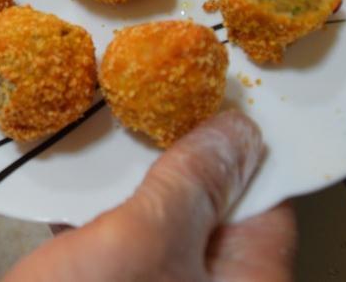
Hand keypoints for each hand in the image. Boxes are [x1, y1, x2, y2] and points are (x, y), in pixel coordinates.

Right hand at [5, 111, 295, 281]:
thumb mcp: (139, 242)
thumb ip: (190, 184)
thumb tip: (235, 131)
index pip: (268, 201)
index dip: (239, 145)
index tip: (207, 97)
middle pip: (216, 212)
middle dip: (177, 160)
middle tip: (146, 110)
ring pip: (166, 227)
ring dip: (134, 186)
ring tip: (107, 142)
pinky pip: (129, 250)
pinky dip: (106, 217)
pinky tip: (77, 190)